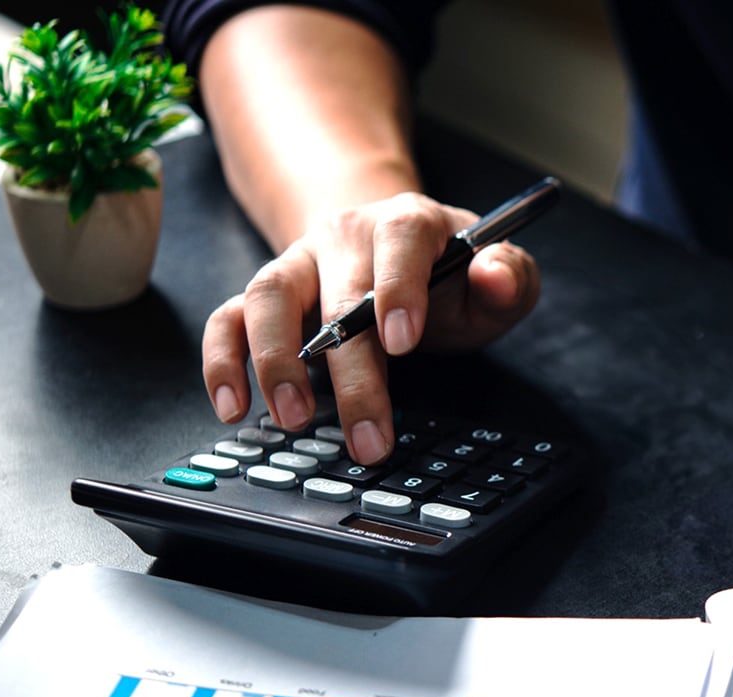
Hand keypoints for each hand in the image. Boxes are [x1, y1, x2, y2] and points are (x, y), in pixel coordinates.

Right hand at [201, 192, 541, 462]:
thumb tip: (496, 276)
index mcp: (406, 222)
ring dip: (274, 360)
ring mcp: (298, 262)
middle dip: (351, 371)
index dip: (399, 288)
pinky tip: (232, 405)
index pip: (400, 242)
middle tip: (367, 437)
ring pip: (268, 297)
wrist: (392, 245)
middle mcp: (344, 235)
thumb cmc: (449, 272)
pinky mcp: (266, 295)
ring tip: (293, 419)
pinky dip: (223, 359)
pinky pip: (229, 317)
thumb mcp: (495, 273)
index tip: (402, 342)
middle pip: (339, 294)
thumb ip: (509, 277)